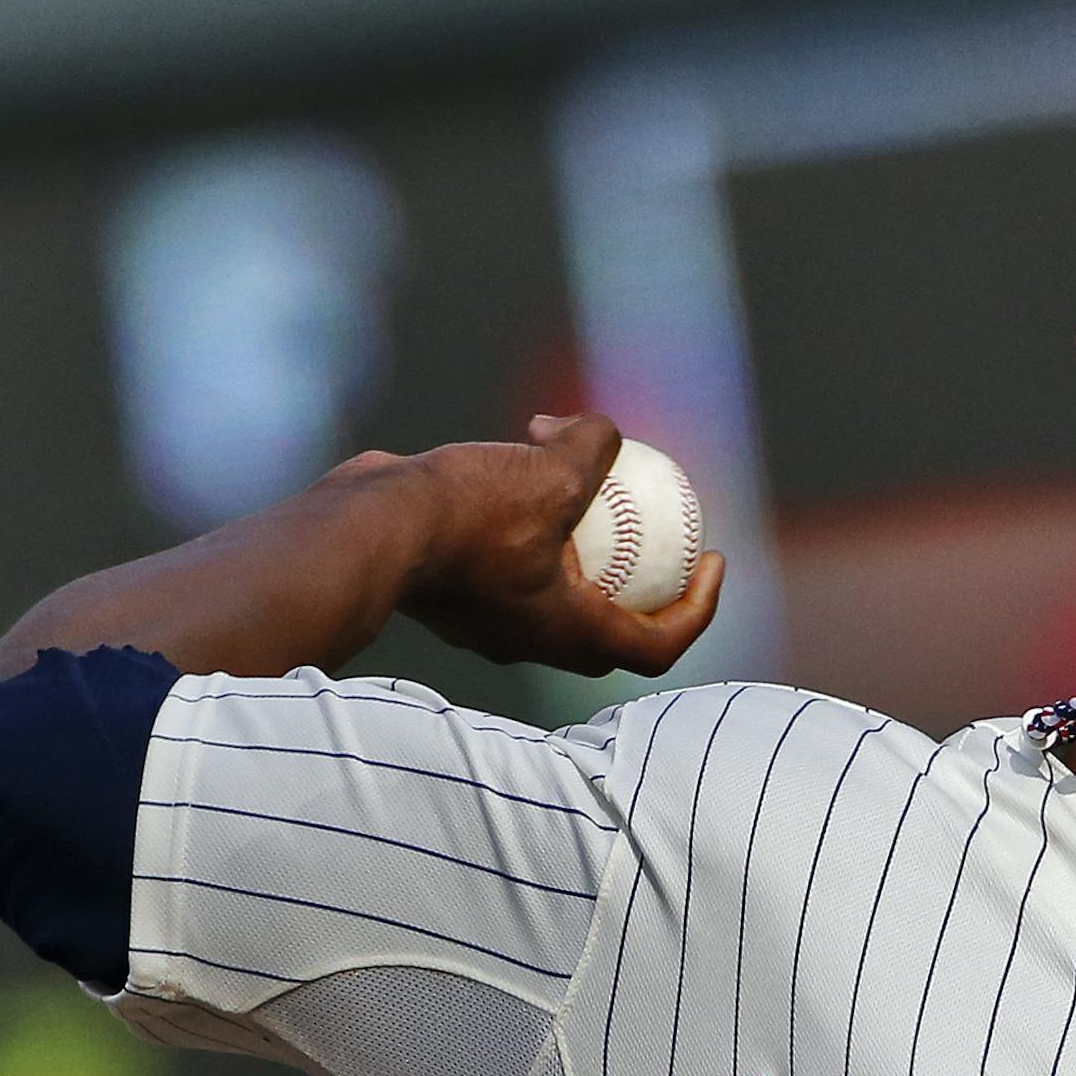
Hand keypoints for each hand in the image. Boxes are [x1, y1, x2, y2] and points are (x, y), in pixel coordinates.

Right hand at [396, 414, 724, 677]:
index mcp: (569, 632)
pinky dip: (528, 518)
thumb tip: (608, 430)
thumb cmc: (463, 515)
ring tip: (584, 470)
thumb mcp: (549, 471)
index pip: (657, 645)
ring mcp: (488, 619)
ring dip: (581, 538)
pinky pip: (509, 559)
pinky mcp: (453, 590)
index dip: (699, 609)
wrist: (362, 531)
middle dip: (647, 585)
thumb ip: (591, 449)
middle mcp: (531, 638)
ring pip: (554, 585)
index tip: (713, 561)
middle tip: (667, 536)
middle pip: (611, 625)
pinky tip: (521, 453)